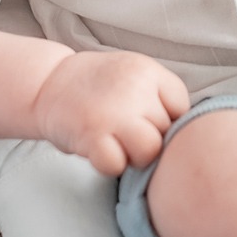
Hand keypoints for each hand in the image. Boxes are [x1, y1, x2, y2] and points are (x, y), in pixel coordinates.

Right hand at [33, 49, 188, 175]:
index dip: (168, 120)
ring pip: (149, 151)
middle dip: (150, 139)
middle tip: (127, 132)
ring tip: (119, 145)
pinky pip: (117, 165)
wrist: (49, 83)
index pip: (181, 108)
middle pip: (166, 133)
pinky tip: (101, 151)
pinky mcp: (92, 136)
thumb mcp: (134, 73)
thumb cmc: (98, 85)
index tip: (147, 119)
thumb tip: (188, 133)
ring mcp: (113, 114)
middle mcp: (134, 90)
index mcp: (148, 72)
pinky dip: (110, 164)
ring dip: (135, 155)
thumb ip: (159, 95)